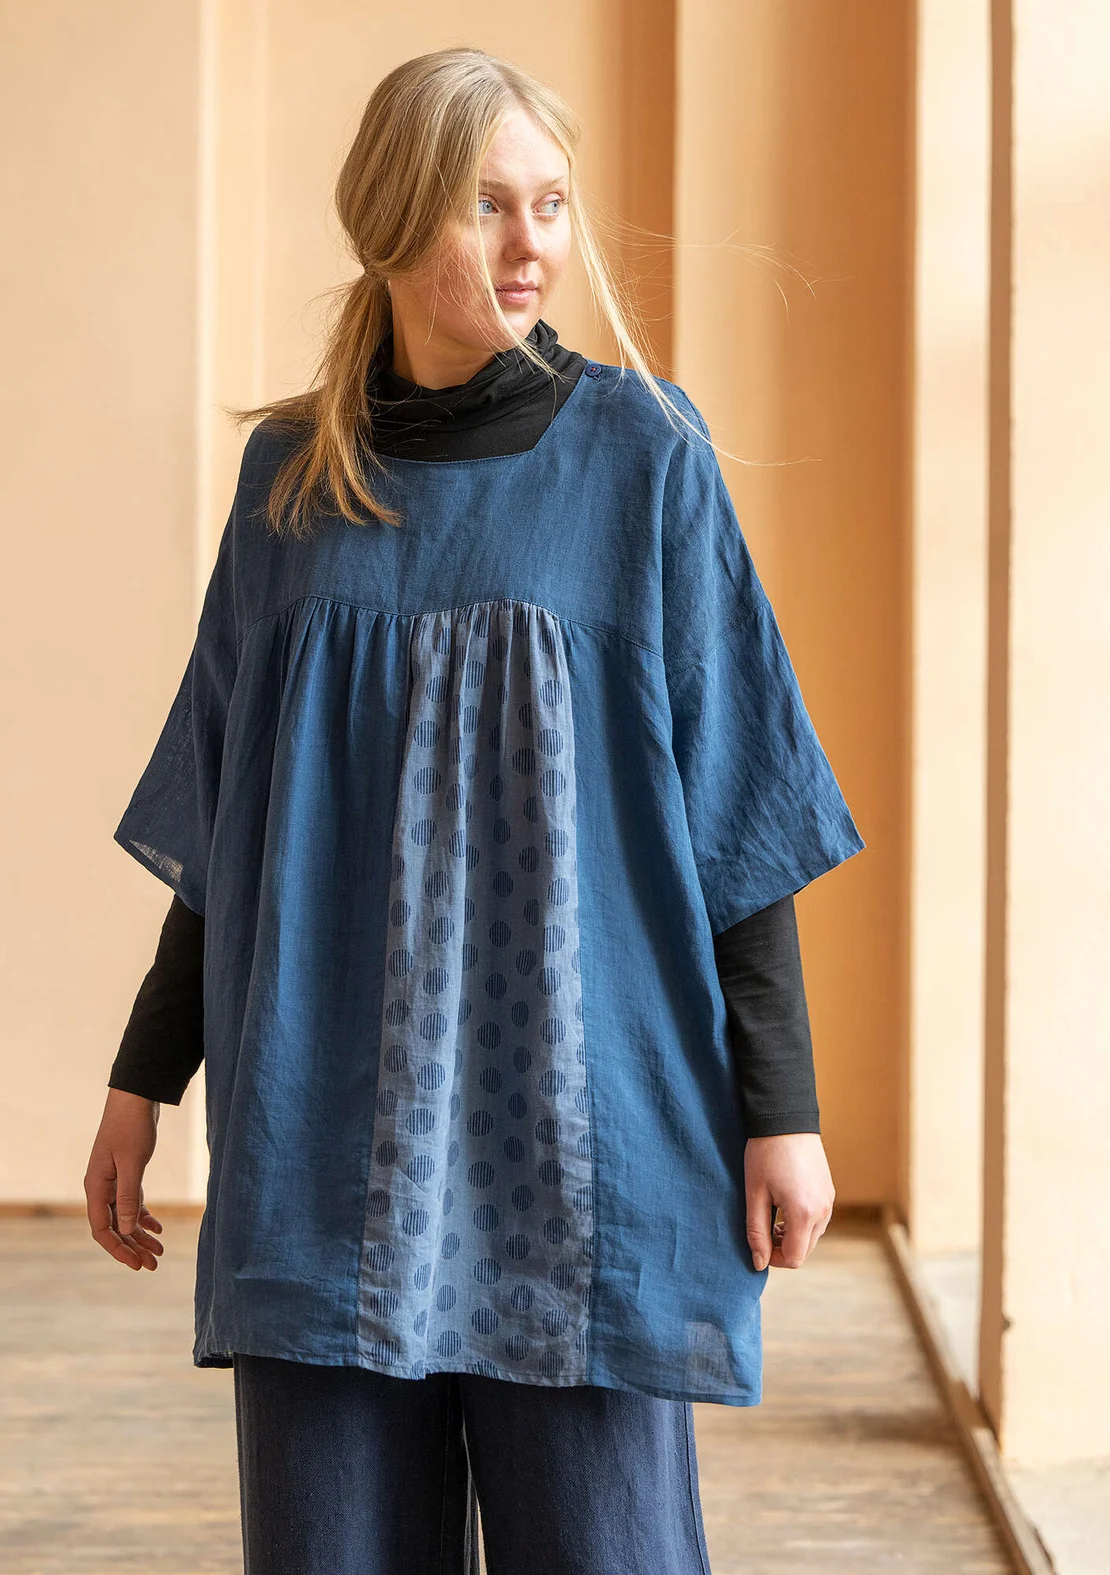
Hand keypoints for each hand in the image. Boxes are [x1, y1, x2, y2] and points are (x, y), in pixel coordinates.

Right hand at [84, 1089, 164, 1270]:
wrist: (136, 1097)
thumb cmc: (132, 1127)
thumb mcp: (132, 1163)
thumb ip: (128, 1197)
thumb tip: (124, 1230)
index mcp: (96, 1186)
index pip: (102, 1229)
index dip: (118, 1249)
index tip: (137, 1264)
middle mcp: (101, 1187)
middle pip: (114, 1227)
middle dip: (132, 1247)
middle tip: (153, 1264)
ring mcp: (113, 1180)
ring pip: (124, 1216)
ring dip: (140, 1234)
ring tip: (159, 1252)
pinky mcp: (127, 1172)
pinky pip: (132, 1202)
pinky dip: (144, 1216)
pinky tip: (157, 1228)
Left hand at [744, 1132, 833, 1270]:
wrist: (785, 1119)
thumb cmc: (765, 1154)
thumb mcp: (754, 1194)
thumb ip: (756, 1231)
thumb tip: (759, 1263)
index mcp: (804, 1213)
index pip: (794, 1258)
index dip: (773, 1259)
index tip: (758, 1244)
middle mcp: (823, 1210)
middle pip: (805, 1250)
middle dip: (783, 1248)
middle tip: (763, 1228)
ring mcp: (829, 1200)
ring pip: (813, 1236)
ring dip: (793, 1236)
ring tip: (772, 1215)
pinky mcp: (829, 1191)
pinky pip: (818, 1220)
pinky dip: (802, 1223)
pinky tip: (785, 1205)